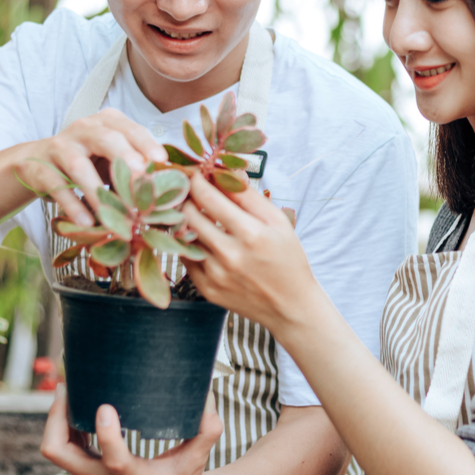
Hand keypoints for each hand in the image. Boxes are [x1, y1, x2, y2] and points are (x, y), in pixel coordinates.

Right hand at [15, 108, 166, 226]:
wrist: (38, 163)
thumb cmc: (89, 161)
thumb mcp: (114, 158)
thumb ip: (137, 168)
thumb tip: (171, 191)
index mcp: (108, 122)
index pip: (130, 129)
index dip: (146, 144)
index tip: (161, 161)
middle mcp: (84, 128)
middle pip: (106, 139)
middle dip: (125, 158)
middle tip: (142, 178)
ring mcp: (60, 147)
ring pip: (79, 166)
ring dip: (99, 193)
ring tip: (115, 215)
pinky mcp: (43, 168)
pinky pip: (58, 188)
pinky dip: (73, 206)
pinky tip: (87, 223)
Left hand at [40, 384, 222, 474]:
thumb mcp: (197, 461)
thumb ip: (207, 428)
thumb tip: (208, 391)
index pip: (113, 458)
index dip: (106, 433)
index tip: (105, 406)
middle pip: (58, 451)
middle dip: (56, 416)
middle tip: (68, 387)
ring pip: (55, 451)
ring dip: (57, 420)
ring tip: (71, 391)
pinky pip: (63, 453)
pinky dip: (64, 431)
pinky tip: (77, 411)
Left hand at [180, 173, 321, 336]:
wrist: (290, 306)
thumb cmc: (288, 258)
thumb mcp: (278, 222)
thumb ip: (249, 195)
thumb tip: (226, 168)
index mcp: (251, 234)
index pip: (208, 196)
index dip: (196, 179)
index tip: (194, 171)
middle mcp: (230, 255)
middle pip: (189, 214)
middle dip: (186, 197)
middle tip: (190, 190)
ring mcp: (216, 275)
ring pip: (183, 236)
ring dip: (185, 220)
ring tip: (194, 212)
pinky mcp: (207, 289)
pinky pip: (186, 258)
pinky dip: (189, 244)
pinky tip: (201, 238)